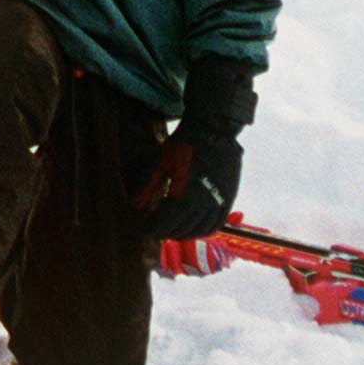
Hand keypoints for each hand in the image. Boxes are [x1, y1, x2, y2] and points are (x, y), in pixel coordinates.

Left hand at [138, 58, 257, 241]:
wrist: (213, 130)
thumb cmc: (182, 145)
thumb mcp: (160, 164)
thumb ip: (148, 187)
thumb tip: (134, 206)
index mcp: (183, 197)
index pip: (165, 224)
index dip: (153, 229)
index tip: (145, 230)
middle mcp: (202, 205)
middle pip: (181, 230)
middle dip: (167, 232)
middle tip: (157, 230)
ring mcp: (218, 203)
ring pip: (200, 230)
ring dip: (185, 234)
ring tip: (174, 231)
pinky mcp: (229, 198)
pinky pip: (217, 223)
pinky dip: (205, 230)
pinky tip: (196, 228)